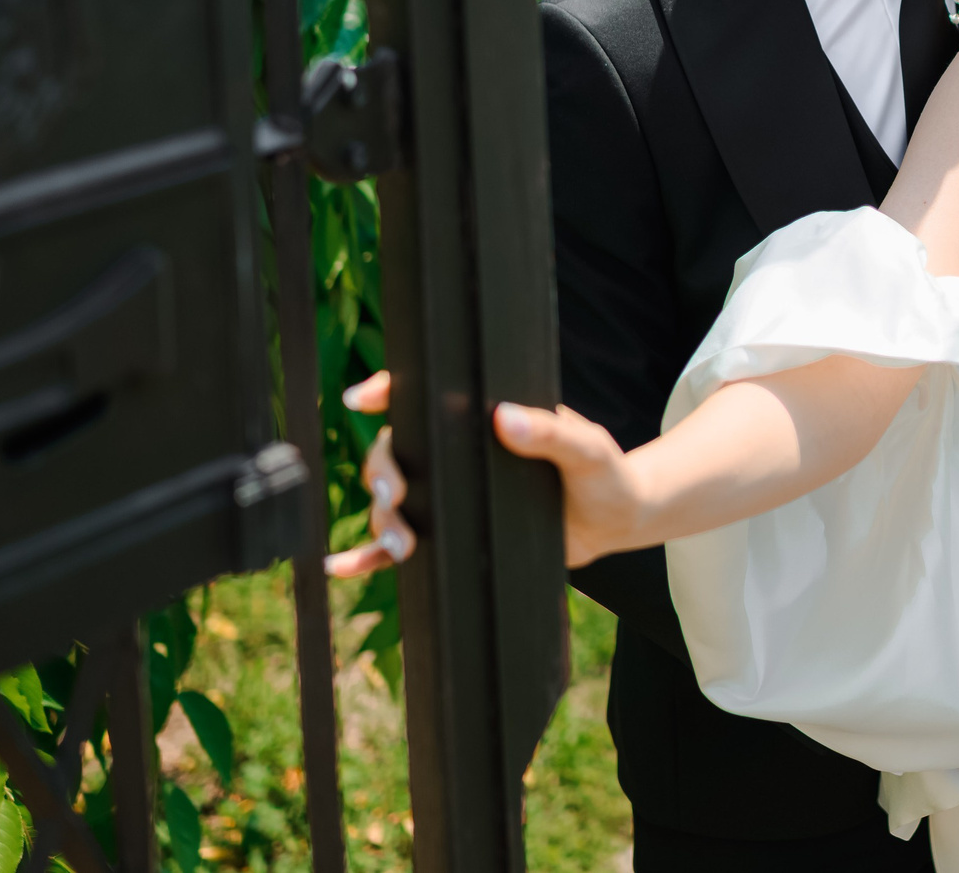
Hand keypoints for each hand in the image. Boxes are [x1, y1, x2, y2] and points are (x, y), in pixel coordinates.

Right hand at [322, 372, 642, 574]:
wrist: (616, 520)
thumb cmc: (604, 472)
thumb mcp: (586, 448)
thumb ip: (552, 433)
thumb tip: (506, 418)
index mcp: (483, 416)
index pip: (426, 396)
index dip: (389, 390)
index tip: (365, 396)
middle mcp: (458, 452)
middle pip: (395, 451)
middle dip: (383, 470)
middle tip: (397, 493)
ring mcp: (451, 494)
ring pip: (392, 500)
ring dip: (382, 519)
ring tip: (401, 544)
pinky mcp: (453, 534)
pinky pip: (399, 545)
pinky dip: (368, 557)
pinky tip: (342, 568)